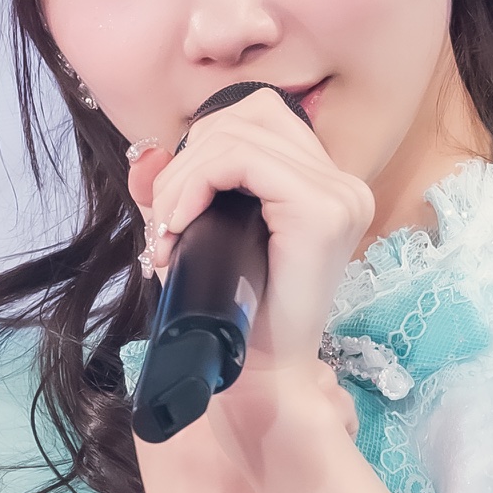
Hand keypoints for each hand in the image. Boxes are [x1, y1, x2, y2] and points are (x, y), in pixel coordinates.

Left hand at [135, 86, 370, 369]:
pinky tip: (178, 223)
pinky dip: (196, 183)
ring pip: (237, 137)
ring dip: (183, 179)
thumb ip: (182, 188)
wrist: (263, 376)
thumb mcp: (204, 235)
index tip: (174, 205)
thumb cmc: (237, 313)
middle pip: (248, 116)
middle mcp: (344, 184)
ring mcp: (340, 196)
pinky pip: (242, 161)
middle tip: (163, 223)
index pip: (261, 116)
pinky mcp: (322, 211)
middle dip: (187, 162)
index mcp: (327, 185)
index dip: (203, 146)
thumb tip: (148, 155)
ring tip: (166, 230)